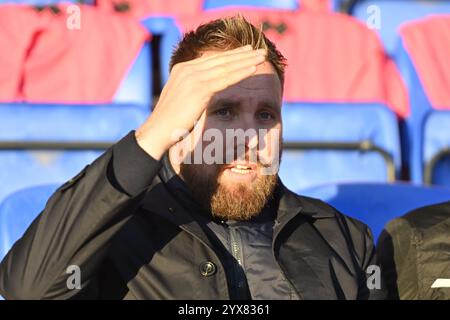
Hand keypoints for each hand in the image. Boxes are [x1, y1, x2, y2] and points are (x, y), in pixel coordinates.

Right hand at [135, 45, 266, 159]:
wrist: (158, 130)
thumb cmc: (171, 120)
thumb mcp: (181, 97)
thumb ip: (193, 89)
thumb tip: (205, 90)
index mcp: (182, 69)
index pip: (212, 59)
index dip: (231, 54)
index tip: (246, 51)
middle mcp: (187, 69)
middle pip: (221, 59)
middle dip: (242, 54)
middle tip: (259, 49)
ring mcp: (193, 78)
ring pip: (226, 67)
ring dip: (246, 60)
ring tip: (262, 55)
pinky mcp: (199, 89)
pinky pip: (225, 79)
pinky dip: (241, 73)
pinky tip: (253, 68)